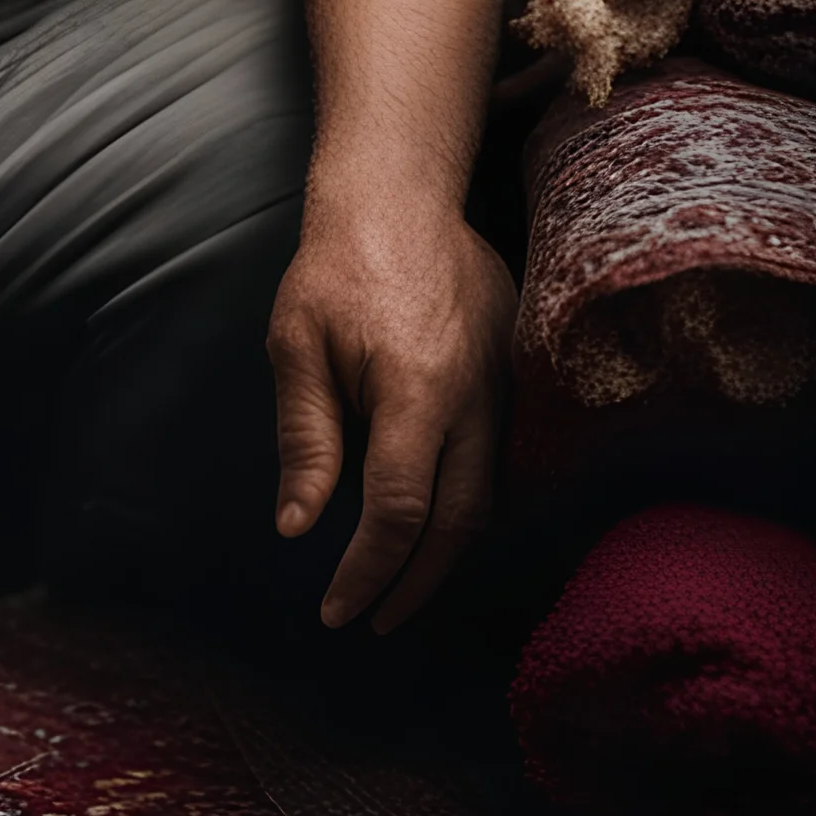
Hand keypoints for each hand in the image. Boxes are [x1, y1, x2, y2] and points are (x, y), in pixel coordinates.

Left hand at [267, 198, 513, 632]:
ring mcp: (506, 385)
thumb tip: (298, 528)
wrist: (400, 195)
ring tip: (400, 586)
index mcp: (417, 392)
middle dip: (413, 583)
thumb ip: (306, 439)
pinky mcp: (517, 372)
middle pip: (458, 524)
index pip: (398, 513)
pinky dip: (471, 506)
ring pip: (490, 498)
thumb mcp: (297, 346)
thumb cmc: (337, 267)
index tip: (336, 610)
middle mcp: (476, 398)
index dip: (367, 573)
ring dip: (446, 553)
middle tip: (372, 620)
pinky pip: (503, 460)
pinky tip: (438, 526)